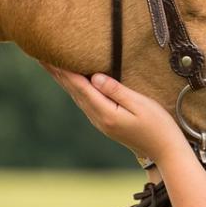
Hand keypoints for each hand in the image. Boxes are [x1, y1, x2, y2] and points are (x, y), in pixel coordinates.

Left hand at [42, 64, 188, 163]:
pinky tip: (73, 83)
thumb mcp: (140, 104)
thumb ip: (116, 90)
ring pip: (77, 97)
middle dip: (57, 73)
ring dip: (64, 81)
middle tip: (40, 56)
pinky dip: (75, 89)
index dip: (64, 70)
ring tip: (51, 66)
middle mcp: (99, 119)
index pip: (80, 86)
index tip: (48, 56)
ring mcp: (101, 122)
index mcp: (106, 113)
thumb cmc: (158, 125)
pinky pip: (85, 102)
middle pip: (73, 92)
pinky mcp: (107, 123)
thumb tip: (94, 77)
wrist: (165, 150)